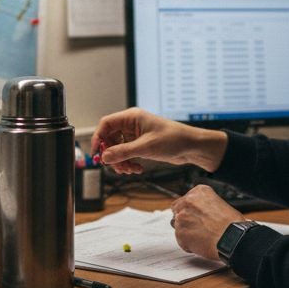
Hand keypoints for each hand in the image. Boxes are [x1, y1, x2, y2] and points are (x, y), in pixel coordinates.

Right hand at [91, 107, 227, 173]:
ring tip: (131, 170)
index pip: (106, 124)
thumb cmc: (174, 139)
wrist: (192, 147)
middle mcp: (132, 125)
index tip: (97, 153)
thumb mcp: (146, 147)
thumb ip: (123, 152)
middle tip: (117, 167)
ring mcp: (137, 135)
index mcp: (132, 117)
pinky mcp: (142, 145)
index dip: (99, 138)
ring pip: (118, 149)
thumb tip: (104, 157)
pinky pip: (127, 154)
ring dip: (121, 161)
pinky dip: (129, 163)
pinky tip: (138, 169)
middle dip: (112, 155)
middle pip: (110, 139)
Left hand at [170, 185, 246, 260]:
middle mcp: (187, 202)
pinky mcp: (180, 233)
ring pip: (178, 226)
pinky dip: (189, 244)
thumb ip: (205, 206)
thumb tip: (199, 214)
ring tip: (203, 237)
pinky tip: (202, 243)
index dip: (191, 210)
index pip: (185, 200)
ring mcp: (181, 218)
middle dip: (185, 219)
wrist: (233, 239)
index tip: (197, 216)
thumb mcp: (220, 204)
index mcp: (199, 192)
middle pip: (177, 210)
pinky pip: (181, 240)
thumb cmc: (232, 224)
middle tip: (198, 227)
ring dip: (187, 232)